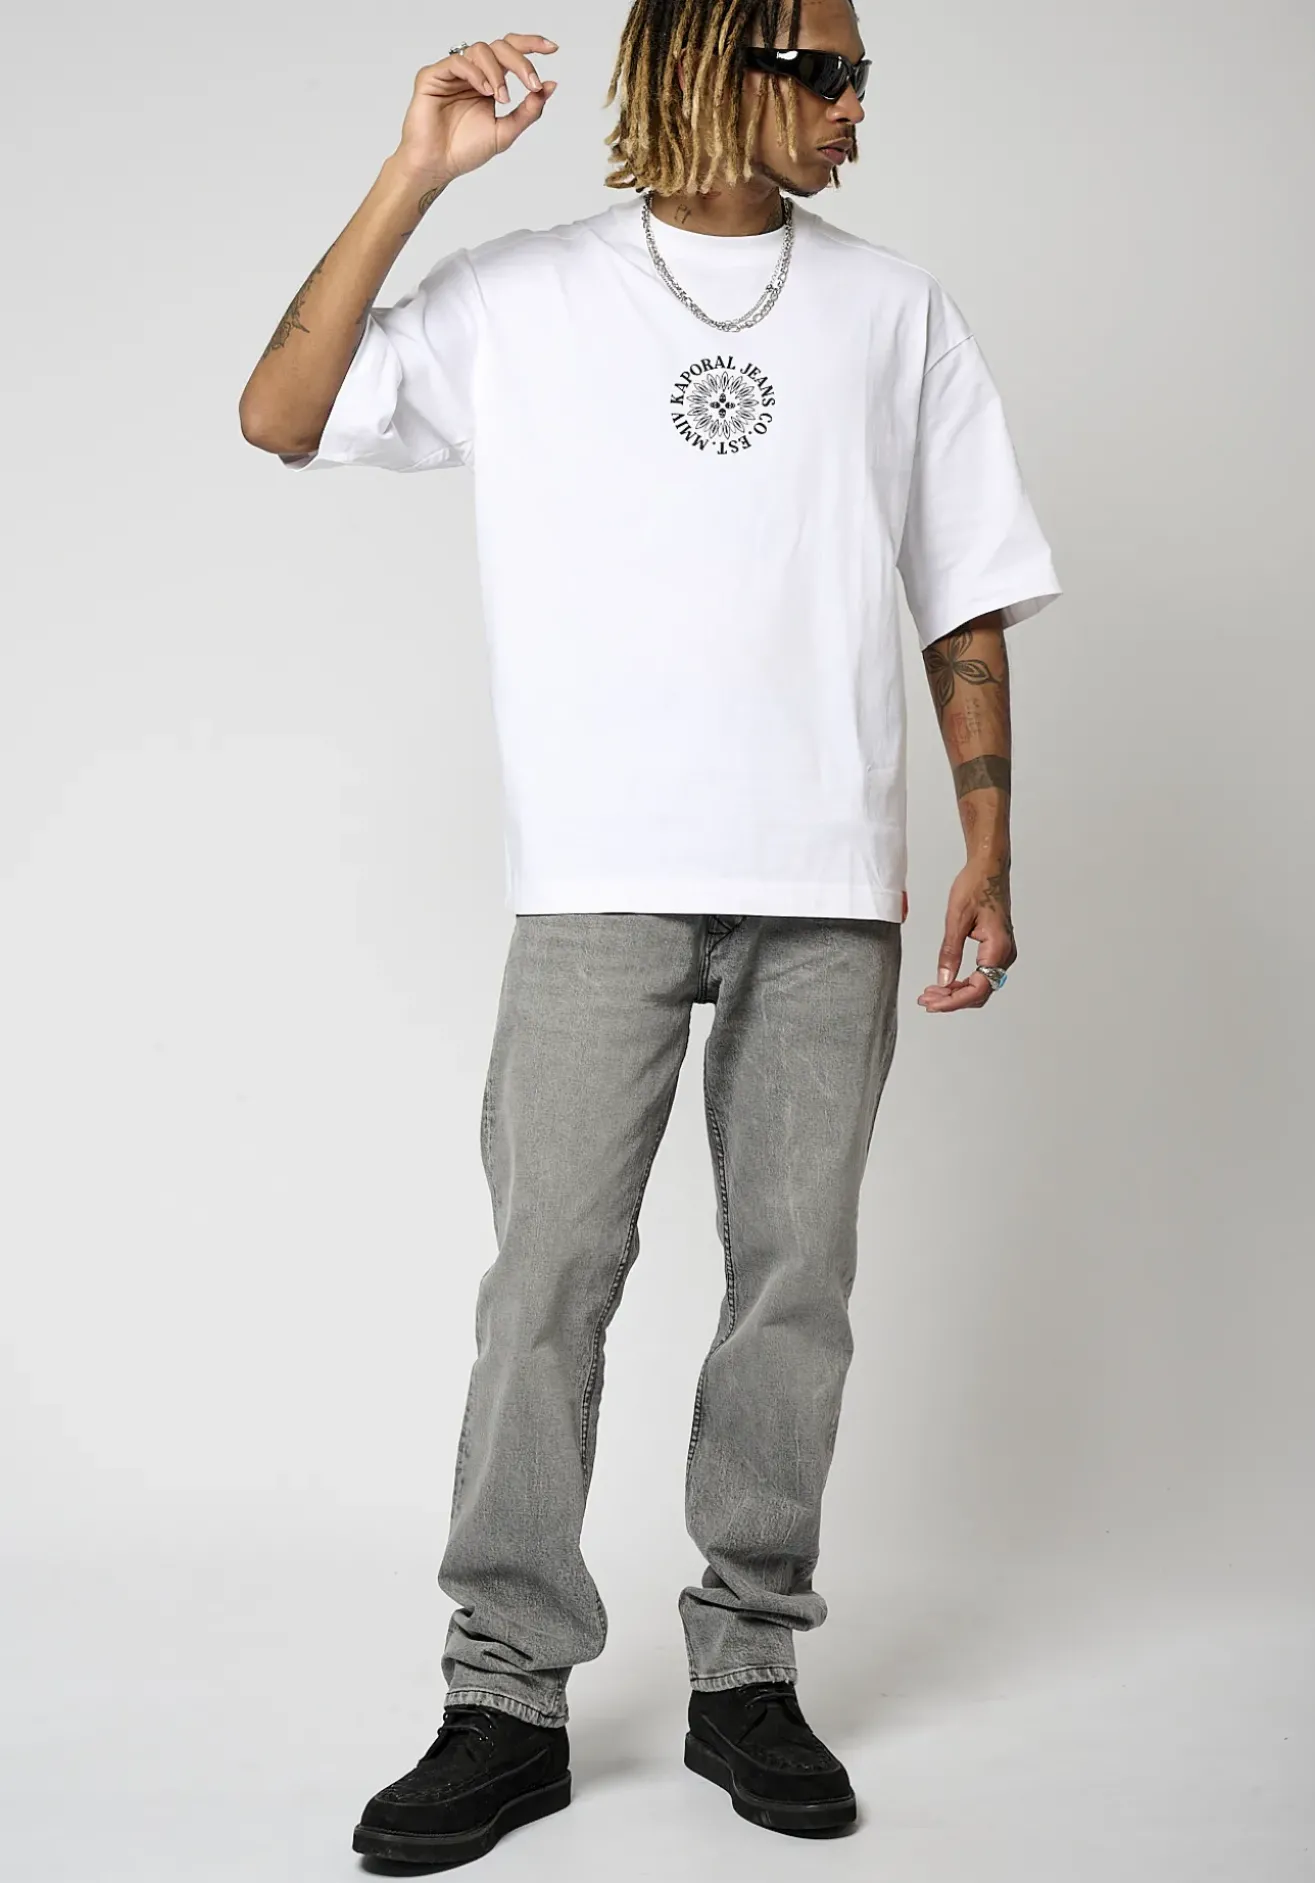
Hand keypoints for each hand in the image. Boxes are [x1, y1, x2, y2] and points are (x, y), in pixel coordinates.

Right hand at [391, 34, 558, 186]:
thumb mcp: (505, 132)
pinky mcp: (433, 75)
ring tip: (501, 97)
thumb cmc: (465, 150)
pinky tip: (484, 91)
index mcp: (489, 81)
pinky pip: (457, 61)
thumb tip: (551, 86)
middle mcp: (473, 73)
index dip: (531, 44)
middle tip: (532, 83)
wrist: (437, 166)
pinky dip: (475, 73)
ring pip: (480, 50)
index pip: (511, 52)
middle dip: (520, 62)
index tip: (553, 49)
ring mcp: (453, 72)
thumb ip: (529, 111)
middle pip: (500, 46)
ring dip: (497, 72)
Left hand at [917, 856, 1016, 1012]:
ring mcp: (1003, 953)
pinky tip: (945, 983)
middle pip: (980, 992)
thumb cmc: (976, 886)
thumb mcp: (956, 919)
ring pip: (981, 986)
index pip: (978, 988)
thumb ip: (950, 952)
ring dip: (956, 993)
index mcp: (997, 948)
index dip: (954, 1001)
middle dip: (952, 1000)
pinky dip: (963, 982)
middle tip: (926, 1000)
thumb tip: (944, 980)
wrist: (989, 869)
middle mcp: (1005, 954)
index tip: (933, 1004)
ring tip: (931, 993)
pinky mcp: (997, 950)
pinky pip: (982, 975)